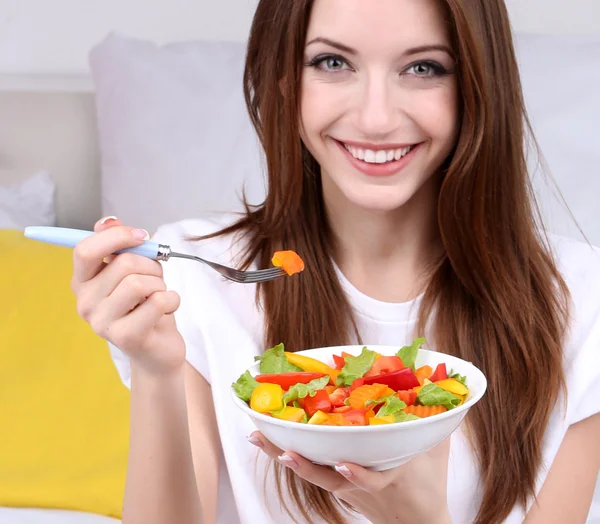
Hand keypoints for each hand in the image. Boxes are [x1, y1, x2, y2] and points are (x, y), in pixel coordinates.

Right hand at [71, 216, 185, 376]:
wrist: (157, 349)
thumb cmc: (145, 305)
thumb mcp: (133, 271)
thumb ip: (120, 245)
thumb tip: (110, 220)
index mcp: (82, 282)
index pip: (86, 249)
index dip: (117, 236)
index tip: (142, 236)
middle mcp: (85, 303)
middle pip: (123, 264)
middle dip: (151, 265)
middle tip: (156, 279)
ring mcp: (102, 323)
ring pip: (139, 283)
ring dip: (160, 284)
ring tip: (159, 295)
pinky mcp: (126, 337)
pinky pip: (157, 302)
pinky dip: (172, 299)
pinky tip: (168, 308)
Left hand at [249, 432, 451, 523]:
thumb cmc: (429, 487)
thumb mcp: (436, 453)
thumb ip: (435, 422)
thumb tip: (436, 386)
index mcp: (389, 477)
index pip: (372, 479)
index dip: (358, 475)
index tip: (343, 465)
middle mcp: (360, 486)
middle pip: (325, 477)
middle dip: (299, 461)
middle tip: (277, 445)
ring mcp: (346, 489)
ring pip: (311, 474)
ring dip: (284, 456)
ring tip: (259, 438)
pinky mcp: (339, 488)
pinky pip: (313, 472)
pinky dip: (294, 458)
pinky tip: (276, 443)